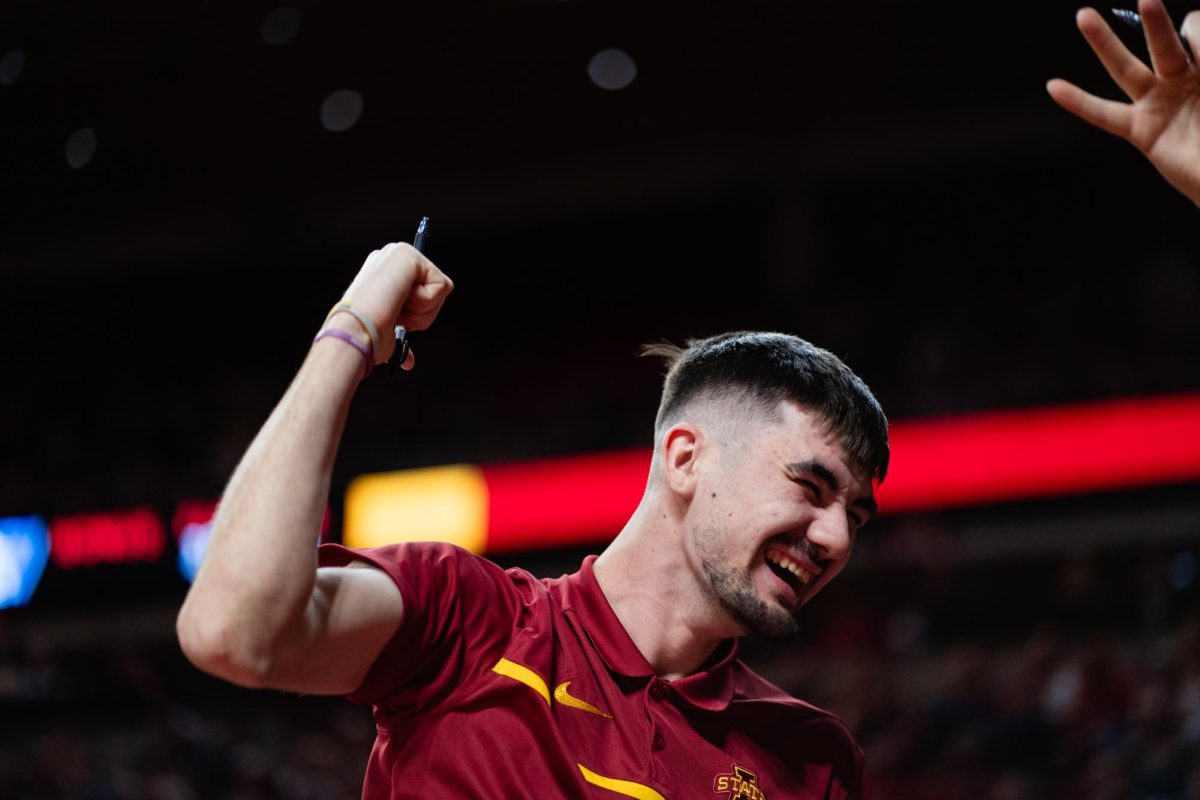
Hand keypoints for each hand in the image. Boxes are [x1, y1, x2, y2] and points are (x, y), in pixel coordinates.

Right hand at [339, 242, 453, 367]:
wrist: (354, 332)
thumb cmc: (365, 338)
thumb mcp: (388, 334)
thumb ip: (402, 336)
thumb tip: (409, 362)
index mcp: (383, 274)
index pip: (422, 293)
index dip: (415, 314)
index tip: (393, 320)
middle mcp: (390, 259)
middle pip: (435, 290)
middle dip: (422, 313)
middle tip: (396, 316)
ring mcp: (398, 253)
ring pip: (441, 289)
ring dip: (422, 310)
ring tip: (395, 308)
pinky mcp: (409, 254)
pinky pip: (443, 285)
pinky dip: (425, 302)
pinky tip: (400, 299)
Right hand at [1047, 0, 1199, 204]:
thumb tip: (1190, 36)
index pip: (1196, 32)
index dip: (1199, 32)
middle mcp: (1182, 81)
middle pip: (1164, 44)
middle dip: (1156, 21)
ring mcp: (1158, 106)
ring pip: (1126, 70)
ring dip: (1104, 42)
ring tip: (1084, 15)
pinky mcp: (1142, 132)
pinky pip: (1104, 115)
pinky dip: (1078, 102)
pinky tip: (1054, 87)